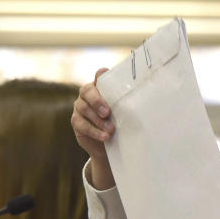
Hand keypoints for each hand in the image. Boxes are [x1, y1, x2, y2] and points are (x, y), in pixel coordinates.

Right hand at [71, 68, 114, 187]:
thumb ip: (126, 106)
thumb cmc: (121, 125)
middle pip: (87, 91)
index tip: (105, 73)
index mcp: (101, 88)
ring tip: (111, 129)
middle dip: (97, 101)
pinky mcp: (76, 121)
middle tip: (107, 112)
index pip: (99, 76)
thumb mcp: (126, 115)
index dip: (101, 74)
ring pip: (84, 108)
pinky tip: (105, 136)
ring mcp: (80, 106)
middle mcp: (88, 94)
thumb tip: (143, 104)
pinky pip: (82, 124)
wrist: (111, 145)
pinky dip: (94, 131)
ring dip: (98, 120)